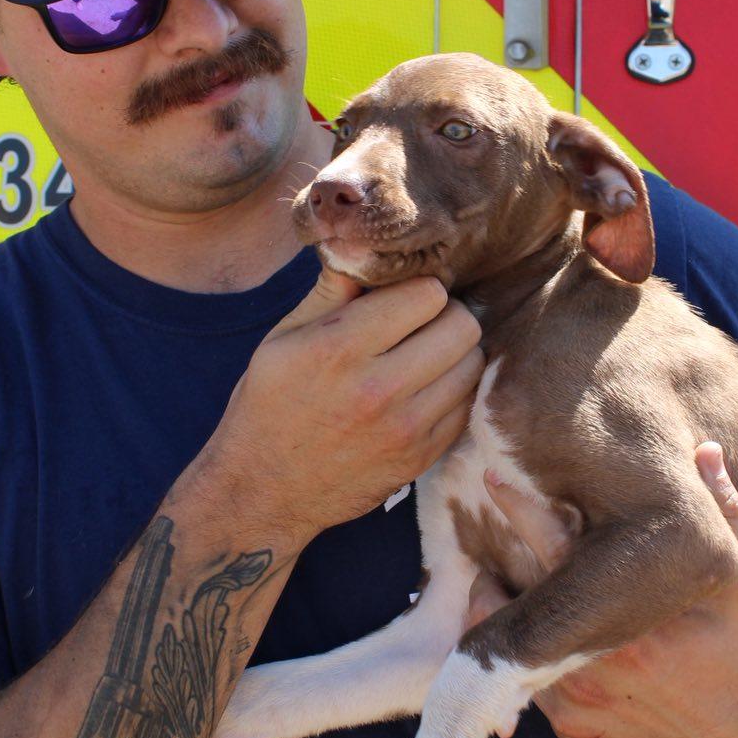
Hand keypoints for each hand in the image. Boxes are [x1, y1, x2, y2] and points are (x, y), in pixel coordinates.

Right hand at [198, 269, 484, 540]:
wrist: (264, 491)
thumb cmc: (269, 405)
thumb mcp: (282, 339)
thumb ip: (331, 291)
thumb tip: (366, 245)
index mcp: (339, 349)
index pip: (425, 294)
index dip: (416, 289)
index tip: (400, 299)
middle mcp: (378, 389)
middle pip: (462, 326)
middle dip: (444, 315)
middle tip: (420, 324)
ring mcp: (406, 429)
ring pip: (473, 364)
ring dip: (454, 353)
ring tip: (423, 356)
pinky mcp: (420, 457)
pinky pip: (467, 406)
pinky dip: (453, 390)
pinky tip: (424, 389)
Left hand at [468, 443, 737, 737]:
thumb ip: (723, 511)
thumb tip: (705, 448)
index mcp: (631, 616)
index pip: (554, 548)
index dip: (521, 508)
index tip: (495, 477)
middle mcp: (596, 664)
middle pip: (507, 603)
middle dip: (493, 571)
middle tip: (492, 549)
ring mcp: (580, 703)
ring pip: (509, 648)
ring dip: (507, 616)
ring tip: (510, 591)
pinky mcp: (575, 731)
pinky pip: (525, 686)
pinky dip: (528, 658)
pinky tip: (543, 640)